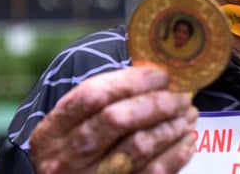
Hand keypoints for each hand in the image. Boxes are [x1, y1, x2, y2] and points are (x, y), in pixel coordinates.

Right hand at [29, 66, 197, 172]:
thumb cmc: (75, 155)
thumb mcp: (70, 130)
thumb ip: (104, 103)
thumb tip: (156, 79)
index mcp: (52, 133)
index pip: (92, 95)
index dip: (131, 81)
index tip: (161, 75)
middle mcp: (66, 159)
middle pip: (116, 119)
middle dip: (156, 103)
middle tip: (180, 96)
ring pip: (139, 146)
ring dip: (171, 126)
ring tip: (187, 115)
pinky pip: (154, 173)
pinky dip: (176, 154)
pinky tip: (187, 140)